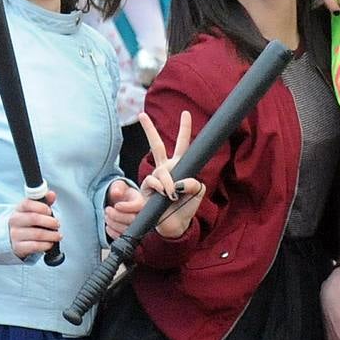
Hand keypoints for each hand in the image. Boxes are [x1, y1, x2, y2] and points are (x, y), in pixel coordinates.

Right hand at [7, 189, 61, 257]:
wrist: (14, 239)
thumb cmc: (29, 222)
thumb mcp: (35, 210)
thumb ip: (44, 201)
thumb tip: (52, 194)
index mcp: (19, 209)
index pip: (28, 204)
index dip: (42, 207)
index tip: (49, 212)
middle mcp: (15, 220)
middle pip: (34, 218)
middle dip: (50, 222)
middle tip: (57, 224)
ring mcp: (15, 234)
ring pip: (37, 234)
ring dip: (51, 235)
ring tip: (58, 235)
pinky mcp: (18, 247)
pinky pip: (35, 246)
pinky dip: (46, 245)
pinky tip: (50, 243)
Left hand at [104, 179, 142, 239]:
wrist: (118, 203)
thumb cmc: (120, 193)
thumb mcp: (118, 186)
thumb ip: (117, 187)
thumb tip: (116, 192)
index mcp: (141, 200)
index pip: (138, 205)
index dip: (126, 207)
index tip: (116, 205)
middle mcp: (141, 213)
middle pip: (133, 219)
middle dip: (117, 216)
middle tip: (107, 210)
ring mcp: (137, 225)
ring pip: (128, 229)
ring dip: (114, 224)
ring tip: (106, 217)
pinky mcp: (131, 233)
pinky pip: (124, 237)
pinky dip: (113, 233)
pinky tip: (108, 227)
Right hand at [138, 111, 204, 238]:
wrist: (175, 226)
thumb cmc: (186, 207)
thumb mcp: (197, 193)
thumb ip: (193, 182)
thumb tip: (178, 181)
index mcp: (181, 166)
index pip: (183, 145)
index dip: (185, 129)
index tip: (185, 113)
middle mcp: (166, 169)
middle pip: (157, 146)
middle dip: (149, 130)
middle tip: (141, 115)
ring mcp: (156, 178)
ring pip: (160, 170)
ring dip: (168, 182)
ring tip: (173, 193)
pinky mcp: (147, 189)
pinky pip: (154, 182)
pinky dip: (162, 188)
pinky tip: (166, 195)